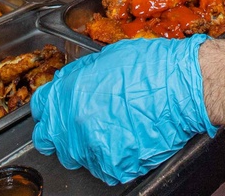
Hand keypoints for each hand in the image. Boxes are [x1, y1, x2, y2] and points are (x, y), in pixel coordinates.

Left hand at [30, 35, 217, 185]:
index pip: (42, 108)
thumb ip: (79, 74)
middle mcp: (75, 126)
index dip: (50, 106)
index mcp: (70, 95)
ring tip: (116, 123)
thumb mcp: (108, 57)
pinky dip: (111, 154)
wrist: (183, 87)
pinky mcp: (113, 166)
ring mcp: (93, 150)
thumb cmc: (152, 67)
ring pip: (77, 154)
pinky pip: (102, 165)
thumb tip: (66, 84)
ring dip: (89, 142)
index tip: (57, 107)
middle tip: (91, 116)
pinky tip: (128, 134)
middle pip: (53, 138)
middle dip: (66, 128)